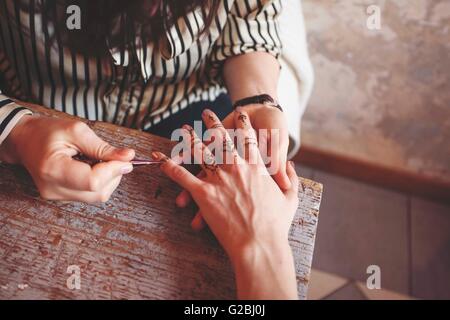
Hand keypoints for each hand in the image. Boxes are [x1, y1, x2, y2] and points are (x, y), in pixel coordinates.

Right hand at [1, 115, 134, 202]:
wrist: (24, 140)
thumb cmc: (47, 132)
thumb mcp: (76, 130)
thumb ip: (103, 147)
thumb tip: (128, 157)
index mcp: (53, 170)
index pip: (93, 181)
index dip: (114, 170)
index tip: (126, 159)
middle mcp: (54, 189)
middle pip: (98, 192)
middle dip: (114, 174)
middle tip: (113, 156)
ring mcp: (57, 196)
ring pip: (98, 196)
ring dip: (108, 179)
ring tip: (97, 160)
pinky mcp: (62, 198)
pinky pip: (91, 195)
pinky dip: (99, 182)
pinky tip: (91, 168)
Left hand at [152, 109, 298, 298]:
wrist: (259, 244)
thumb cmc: (276, 225)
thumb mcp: (291, 199)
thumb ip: (291, 179)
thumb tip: (291, 165)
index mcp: (256, 167)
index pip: (249, 138)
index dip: (244, 124)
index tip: (241, 113)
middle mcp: (236, 167)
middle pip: (222, 139)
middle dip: (213, 123)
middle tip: (206, 112)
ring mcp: (218, 179)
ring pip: (200, 152)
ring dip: (189, 139)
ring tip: (181, 129)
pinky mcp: (203, 194)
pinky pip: (182, 176)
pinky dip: (170, 166)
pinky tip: (161, 159)